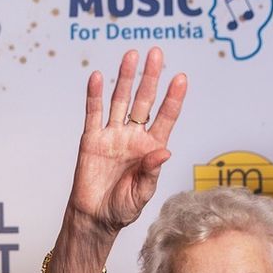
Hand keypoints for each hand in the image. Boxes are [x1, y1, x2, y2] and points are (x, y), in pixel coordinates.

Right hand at [70, 47, 187, 232]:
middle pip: (144, 100)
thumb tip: (164, 151)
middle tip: (156, 53)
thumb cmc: (122, 209)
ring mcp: (112, 135)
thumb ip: (152, 172)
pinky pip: (93, 113)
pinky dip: (95, 95)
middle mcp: (133, 136)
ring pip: (120, 100)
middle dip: (151, 77)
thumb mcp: (142, 194)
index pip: (166, 117)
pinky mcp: (91, 139)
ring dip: (125, 77)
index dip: (173, 99)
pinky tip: (98, 77)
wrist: (94, 218)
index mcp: (151, 148)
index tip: (181, 78)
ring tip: (131, 55)